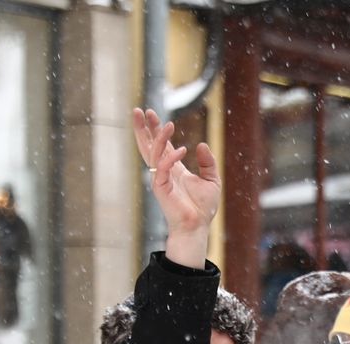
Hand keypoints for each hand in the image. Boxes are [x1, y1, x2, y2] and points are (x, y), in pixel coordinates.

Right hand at [132, 108, 219, 265]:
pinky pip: (163, 168)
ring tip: (168, 124)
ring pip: (154, 153)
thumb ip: (207, 162)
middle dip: (143, 128)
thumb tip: (201, 144)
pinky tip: (181, 149)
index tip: (151, 113)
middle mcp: (163, 171)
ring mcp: (160, 178)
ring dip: (159, 138)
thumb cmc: (202, 207)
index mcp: (173, 168)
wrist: (198, 226)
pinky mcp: (161, 187)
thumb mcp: (211, 180)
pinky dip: (171, 157)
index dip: (155, 129)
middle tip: (138, 110)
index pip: (160, 144)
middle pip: (148, 145)